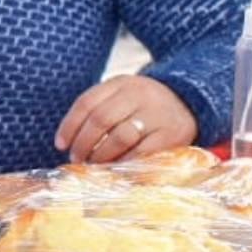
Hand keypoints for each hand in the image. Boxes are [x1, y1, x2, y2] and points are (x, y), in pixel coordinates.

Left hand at [54, 75, 197, 163]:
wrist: (190, 102)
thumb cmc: (144, 106)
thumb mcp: (122, 96)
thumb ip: (99, 110)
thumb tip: (69, 142)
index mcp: (121, 83)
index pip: (87, 102)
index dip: (69, 125)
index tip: (60, 144)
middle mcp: (138, 94)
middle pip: (100, 119)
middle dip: (83, 143)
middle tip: (77, 159)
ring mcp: (156, 114)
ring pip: (119, 137)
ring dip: (100, 155)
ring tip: (94, 165)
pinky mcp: (171, 135)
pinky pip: (141, 153)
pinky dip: (124, 163)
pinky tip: (116, 169)